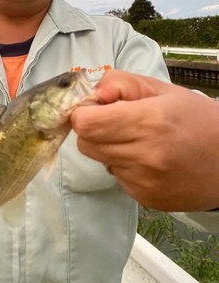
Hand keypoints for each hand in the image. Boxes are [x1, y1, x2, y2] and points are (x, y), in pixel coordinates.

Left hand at [71, 69, 218, 211]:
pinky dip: (124, 166)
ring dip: (108, 148)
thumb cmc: (197, 118)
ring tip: (137, 140)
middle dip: (93, 130)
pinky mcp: (146, 199)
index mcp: (148, 122)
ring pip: (100, 161)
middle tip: (115, 122)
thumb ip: (122, 83)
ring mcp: (144, 182)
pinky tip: (148, 159)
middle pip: (86, 144)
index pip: (86, 124)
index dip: (84, 113)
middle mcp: (143, 156)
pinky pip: (117, 178)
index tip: (96, 108)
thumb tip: (94, 94)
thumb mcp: (162, 89)